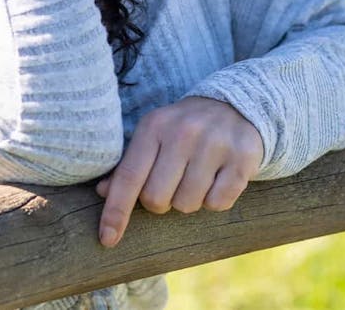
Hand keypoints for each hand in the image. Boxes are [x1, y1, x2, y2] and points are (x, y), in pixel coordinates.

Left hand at [95, 97, 262, 246]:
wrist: (232, 106)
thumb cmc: (182, 129)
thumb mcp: (152, 136)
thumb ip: (129, 165)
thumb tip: (103, 191)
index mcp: (154, 126)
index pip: (129, 176)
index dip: (116, 211)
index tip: (107, 239)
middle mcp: (183, 132)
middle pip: (156, 199)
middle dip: (160, 202)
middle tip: (171, 183)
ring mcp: (214, 144)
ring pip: (187, 205)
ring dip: (188, 201)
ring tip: (196, 177)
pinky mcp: (242, 158)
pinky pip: (218, 204)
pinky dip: (215, 200)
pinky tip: (217, 178)